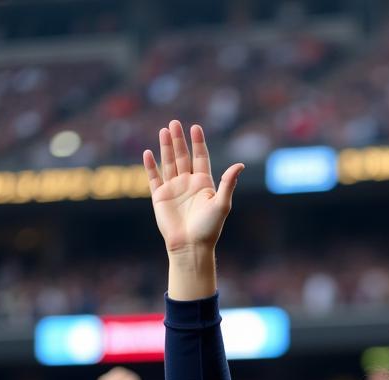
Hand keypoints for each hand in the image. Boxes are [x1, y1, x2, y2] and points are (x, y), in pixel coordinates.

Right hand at [143, 121, 242, 255]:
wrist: (190, 247)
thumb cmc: (209, 228)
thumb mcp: (222, 204)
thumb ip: (229, 183)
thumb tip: (240, 165)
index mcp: (204, 184)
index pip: (201, 158)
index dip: (198, 143)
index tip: (196, 128)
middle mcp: (188, 184)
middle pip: (183, 156)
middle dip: (179, 140)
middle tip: (175, 123)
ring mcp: (173, 189)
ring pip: (168, 163)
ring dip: (166, 147)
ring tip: (164, 130)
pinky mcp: (160, 197)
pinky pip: (154, 178)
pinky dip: (150, 166)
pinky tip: (148, 152)